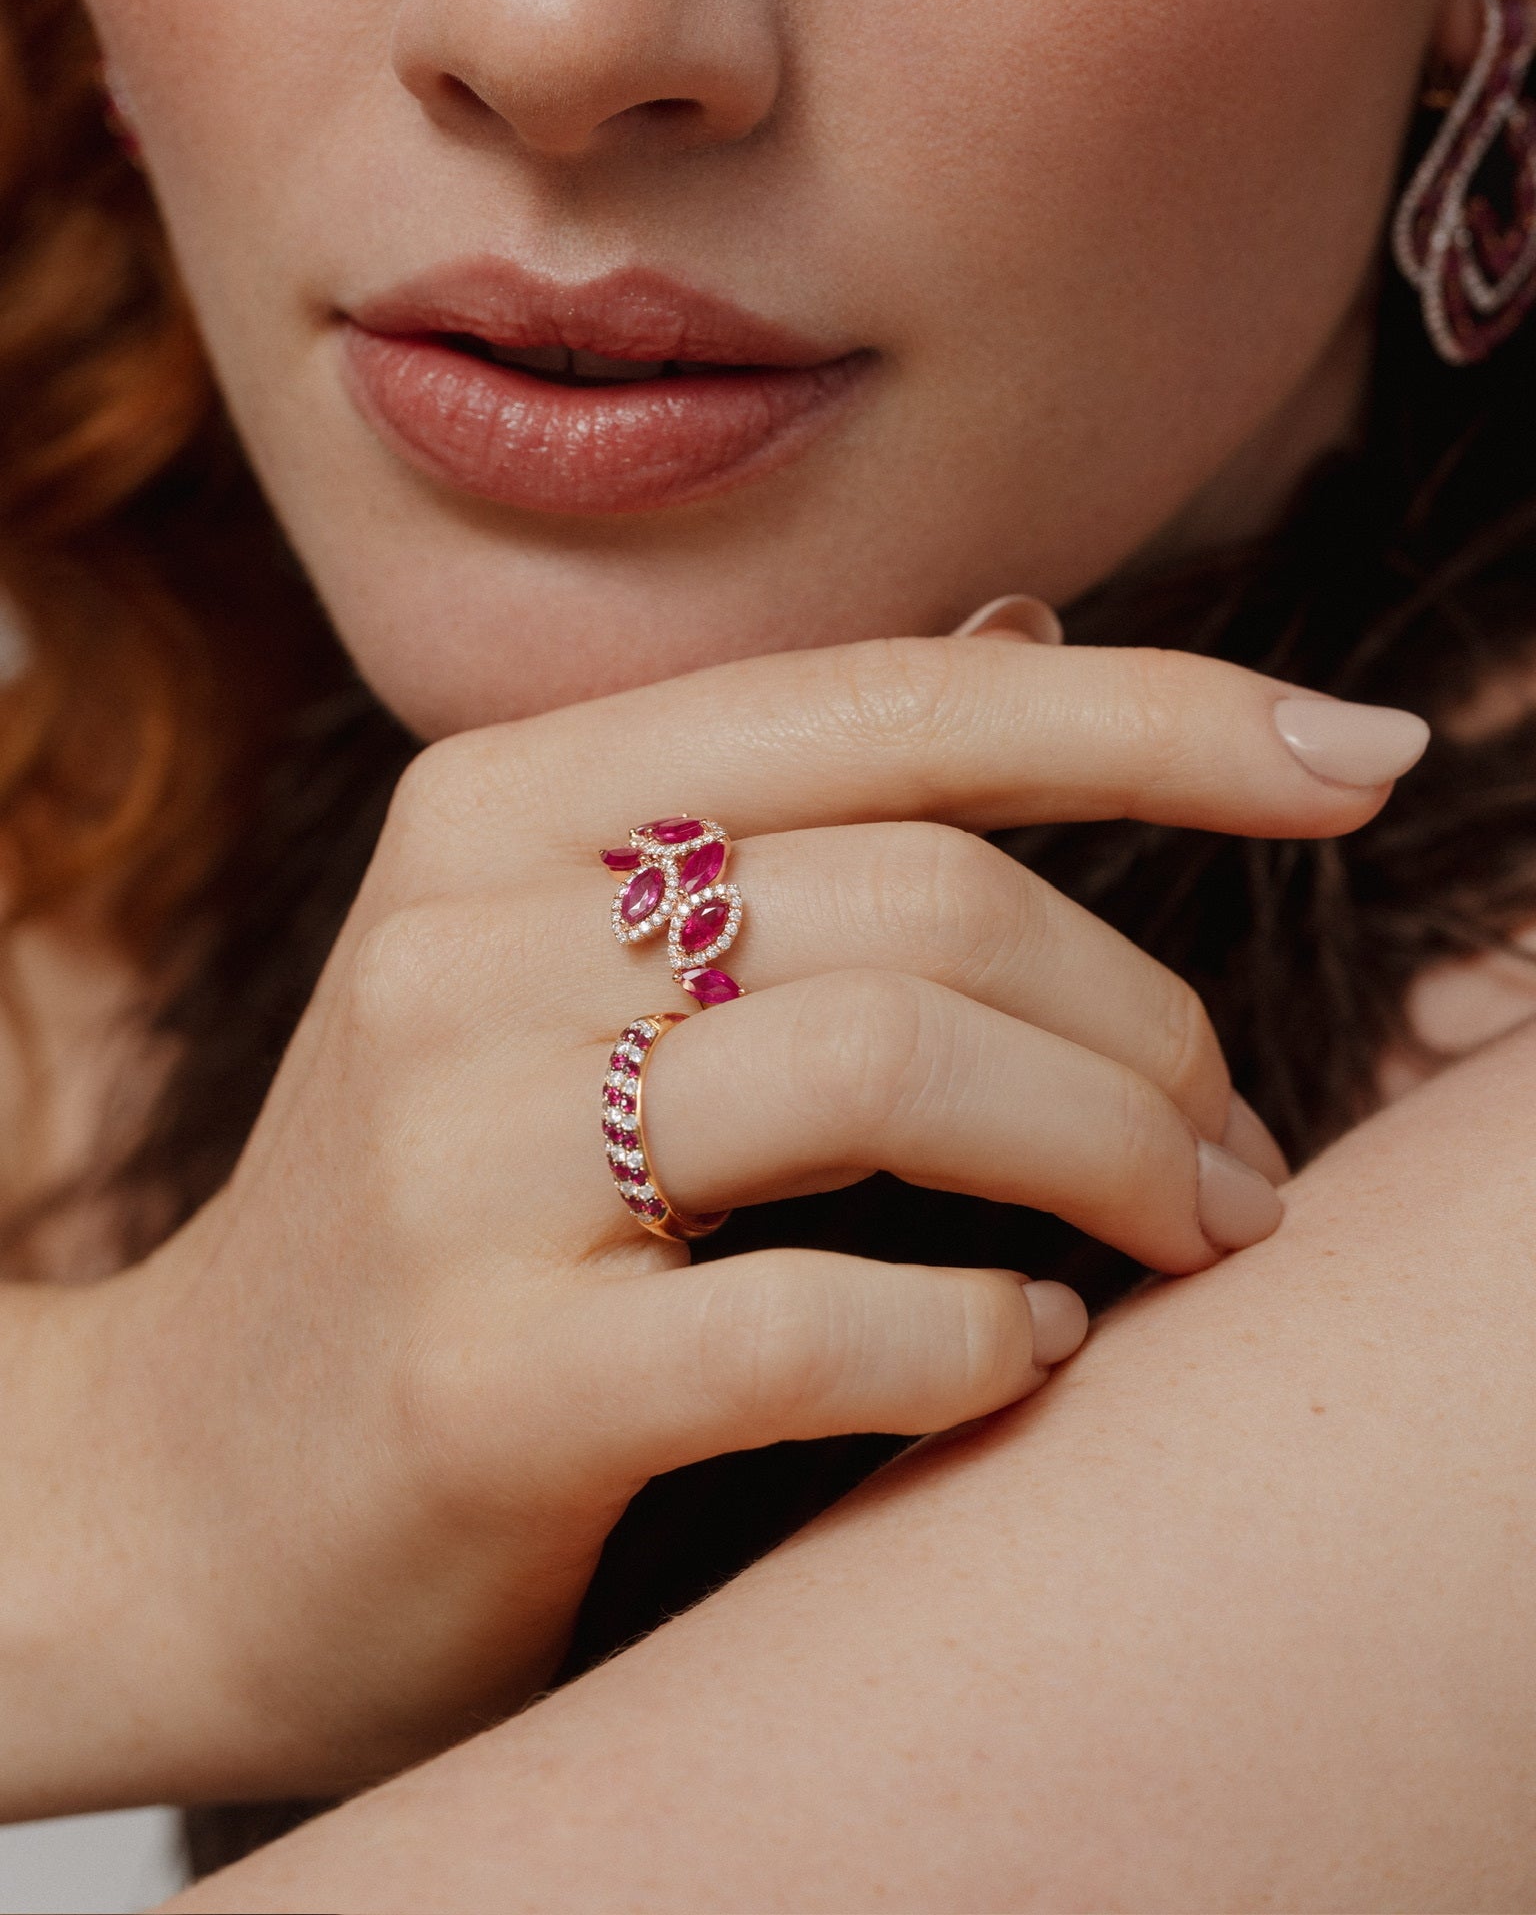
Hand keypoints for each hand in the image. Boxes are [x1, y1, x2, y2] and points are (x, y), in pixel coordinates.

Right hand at [20, 635, 1422, 1813]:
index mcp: (505, 805)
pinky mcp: (480, 1379)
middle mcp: (468, 941)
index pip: (893, 705)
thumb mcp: (564, 966)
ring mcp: (457, 1155)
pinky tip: (1020, 1359)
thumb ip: (784, 804)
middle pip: (931, 900)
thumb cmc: (443, 1220)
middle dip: (1154, 1027)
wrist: (185, 1496)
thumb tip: (1020, 632)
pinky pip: (817, 1324)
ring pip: (895, 1071)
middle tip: (1241, 1156)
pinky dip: (978, 1343)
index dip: (1158, 714)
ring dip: (1118, 1162)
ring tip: (1192, 1238)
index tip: (1352, 752)